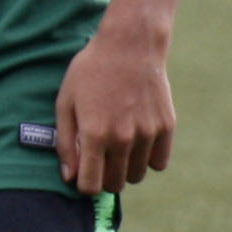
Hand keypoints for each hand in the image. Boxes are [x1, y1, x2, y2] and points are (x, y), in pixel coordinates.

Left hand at [56, 13, 175, 193]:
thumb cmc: (90, 72)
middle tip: (99, 157)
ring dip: (126, 168)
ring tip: (118, 146)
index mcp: (94, 134)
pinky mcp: (166, 127)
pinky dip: (148, 158)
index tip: (83, 172)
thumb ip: (65, 142)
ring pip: (137, 176)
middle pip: (115, 184)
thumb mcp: (65, 102)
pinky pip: (159, 162)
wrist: (130, 46)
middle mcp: (122, 138)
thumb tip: (69, 177)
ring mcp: (148, 134)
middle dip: (104, 177)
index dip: (84, 184)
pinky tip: (137, 142)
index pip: (91, 186)